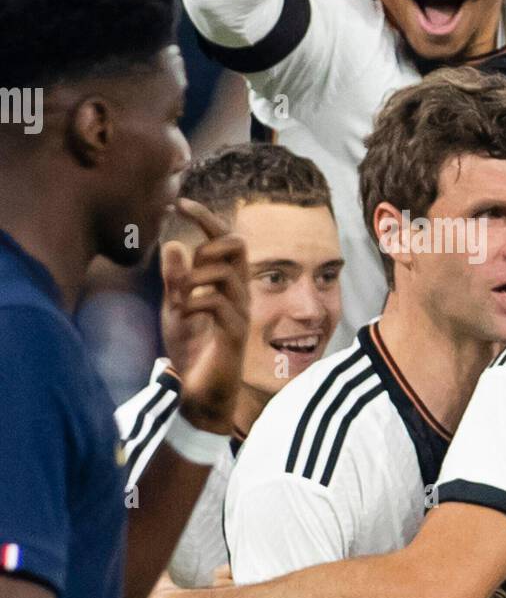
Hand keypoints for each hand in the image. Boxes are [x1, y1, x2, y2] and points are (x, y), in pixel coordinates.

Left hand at [163, 198, 248, 433]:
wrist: (199, 394)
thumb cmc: (193, 350)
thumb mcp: (175, 308)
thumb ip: (174, 279)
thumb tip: (174, 243)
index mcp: (227, 283)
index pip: (225, 239)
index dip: (205, 218)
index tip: (179, 203)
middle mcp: (240, 292)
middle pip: (237, 245)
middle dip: (207, 244)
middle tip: (186, 267)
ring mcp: (239, 312)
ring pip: (224, 272)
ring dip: (193, 278)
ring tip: (179, 298)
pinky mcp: (233, 334)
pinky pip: (217, 302)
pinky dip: (193, 301)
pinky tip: (182, 314)